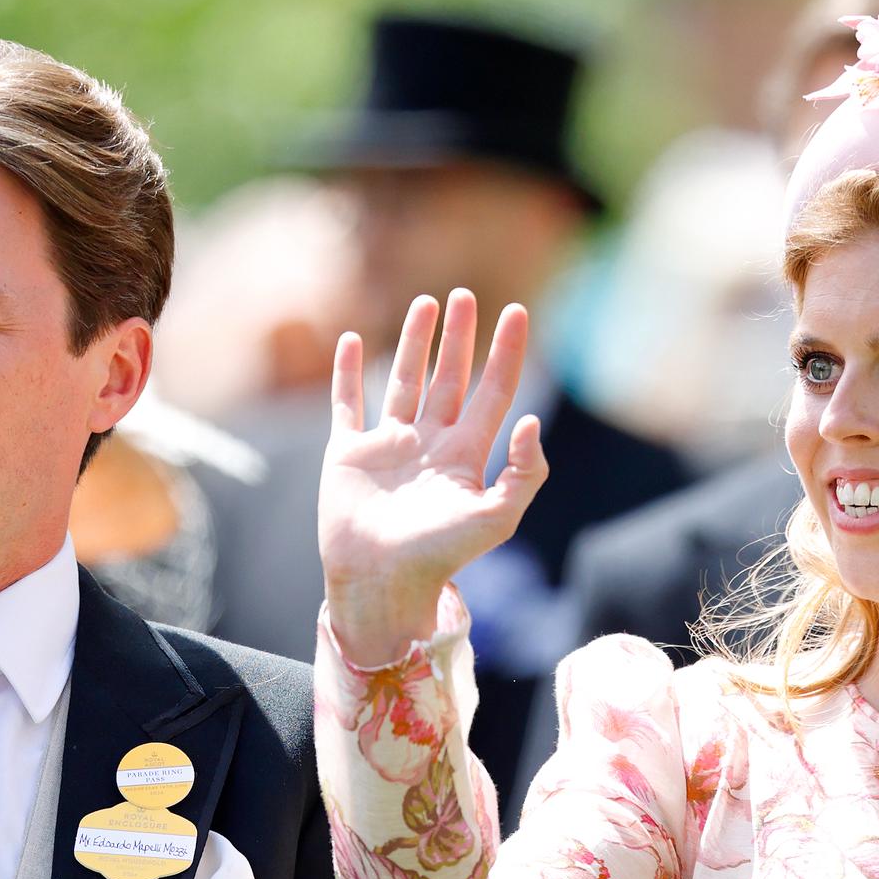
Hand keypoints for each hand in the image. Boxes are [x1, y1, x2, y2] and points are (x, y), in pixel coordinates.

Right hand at [318, 288, 548, 666]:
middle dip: (460, 338)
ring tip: (426, 305)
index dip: (506, 354)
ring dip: (414, 343)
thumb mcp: (497, 518)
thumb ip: (525, 473)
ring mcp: (387, 447)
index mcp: (465, 457)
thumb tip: (533, 419)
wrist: (382, 582)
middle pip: (450, 378)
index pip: (493, 393)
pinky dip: (345, 373)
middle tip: (467, 296)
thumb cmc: (440, 557)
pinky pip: (347, 404)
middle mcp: (429, 445)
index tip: (518, 312)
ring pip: (403, 381)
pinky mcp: (348, 455)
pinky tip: (349, 341)